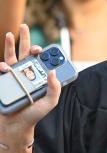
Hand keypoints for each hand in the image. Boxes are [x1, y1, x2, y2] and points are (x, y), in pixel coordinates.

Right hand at [0, 24, 60, 151]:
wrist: (15, 126)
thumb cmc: (33, 115)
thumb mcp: (50, 102)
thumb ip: (55, 88)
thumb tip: (54, 71)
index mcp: (39, 76)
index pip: (41, 60)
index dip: (42, 52)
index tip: (43, 49)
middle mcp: (26, 74)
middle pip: (25, 53)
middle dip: (25, 39)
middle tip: (24, 26)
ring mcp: (13, 77)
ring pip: (11, 57)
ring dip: (10, 44)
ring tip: (10, 33)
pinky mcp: (2, 82)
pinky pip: (1, 70)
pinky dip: (2, 65)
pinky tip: (5, 66)